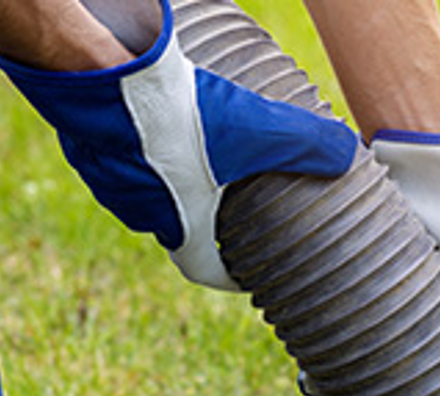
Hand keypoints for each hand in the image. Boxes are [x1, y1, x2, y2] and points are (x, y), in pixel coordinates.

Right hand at [0, 0, 357, 290]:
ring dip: (173, 185)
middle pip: (180, 229)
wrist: (101, 78)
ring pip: (149, 194)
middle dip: (206, 220)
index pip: (208, 271)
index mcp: (183, 226)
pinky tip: (160, 129)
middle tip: (228, 203)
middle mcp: (145, 214)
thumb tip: (350, 154)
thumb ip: (305, 144)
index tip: (246, 271)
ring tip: (197, 161)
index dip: (230, 274)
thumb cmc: (180, 117)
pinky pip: (121, 162)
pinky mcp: (89, 149)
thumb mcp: (258, 130)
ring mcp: (112, 184)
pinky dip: (144, 154)